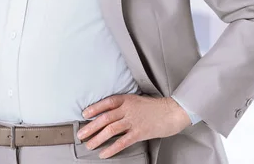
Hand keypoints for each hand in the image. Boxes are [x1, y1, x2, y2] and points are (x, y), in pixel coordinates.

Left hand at [76, 94, 190, 158]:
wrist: (172, 112)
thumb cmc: (154, 107)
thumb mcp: (136, 100)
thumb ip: (124, 106)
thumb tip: (109, 113)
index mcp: (126, 99)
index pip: (106, 103)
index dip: (94, 108)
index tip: (84, 114)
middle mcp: (128, 109)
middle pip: (105, 118)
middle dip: (91, 127)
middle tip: (81, 134)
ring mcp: (133, 121)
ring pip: (110, 130)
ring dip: (97, 138)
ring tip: (89, 145)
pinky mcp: (139, 133)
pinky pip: (122, 142)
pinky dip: (111, 148)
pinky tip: (104, 153)